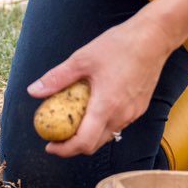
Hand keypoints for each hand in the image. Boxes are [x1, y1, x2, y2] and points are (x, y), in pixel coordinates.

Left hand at [27, 8, 174, 157]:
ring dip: (88, 135)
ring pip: (107, 136)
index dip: (64, 149)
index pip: (84, 143)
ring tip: (72, 120)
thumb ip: (57, 78)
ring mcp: (133, 113)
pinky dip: (101, 124)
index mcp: (106, 106)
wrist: (154, 38)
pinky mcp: (140, 108)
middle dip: (73, 145)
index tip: (50, 145)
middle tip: (56, 136)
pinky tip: (92, 108)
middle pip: (94, 145)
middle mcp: (122, 115)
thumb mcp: (82, 59)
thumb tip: (33, 91)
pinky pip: (118, 124)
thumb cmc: (119, 45)